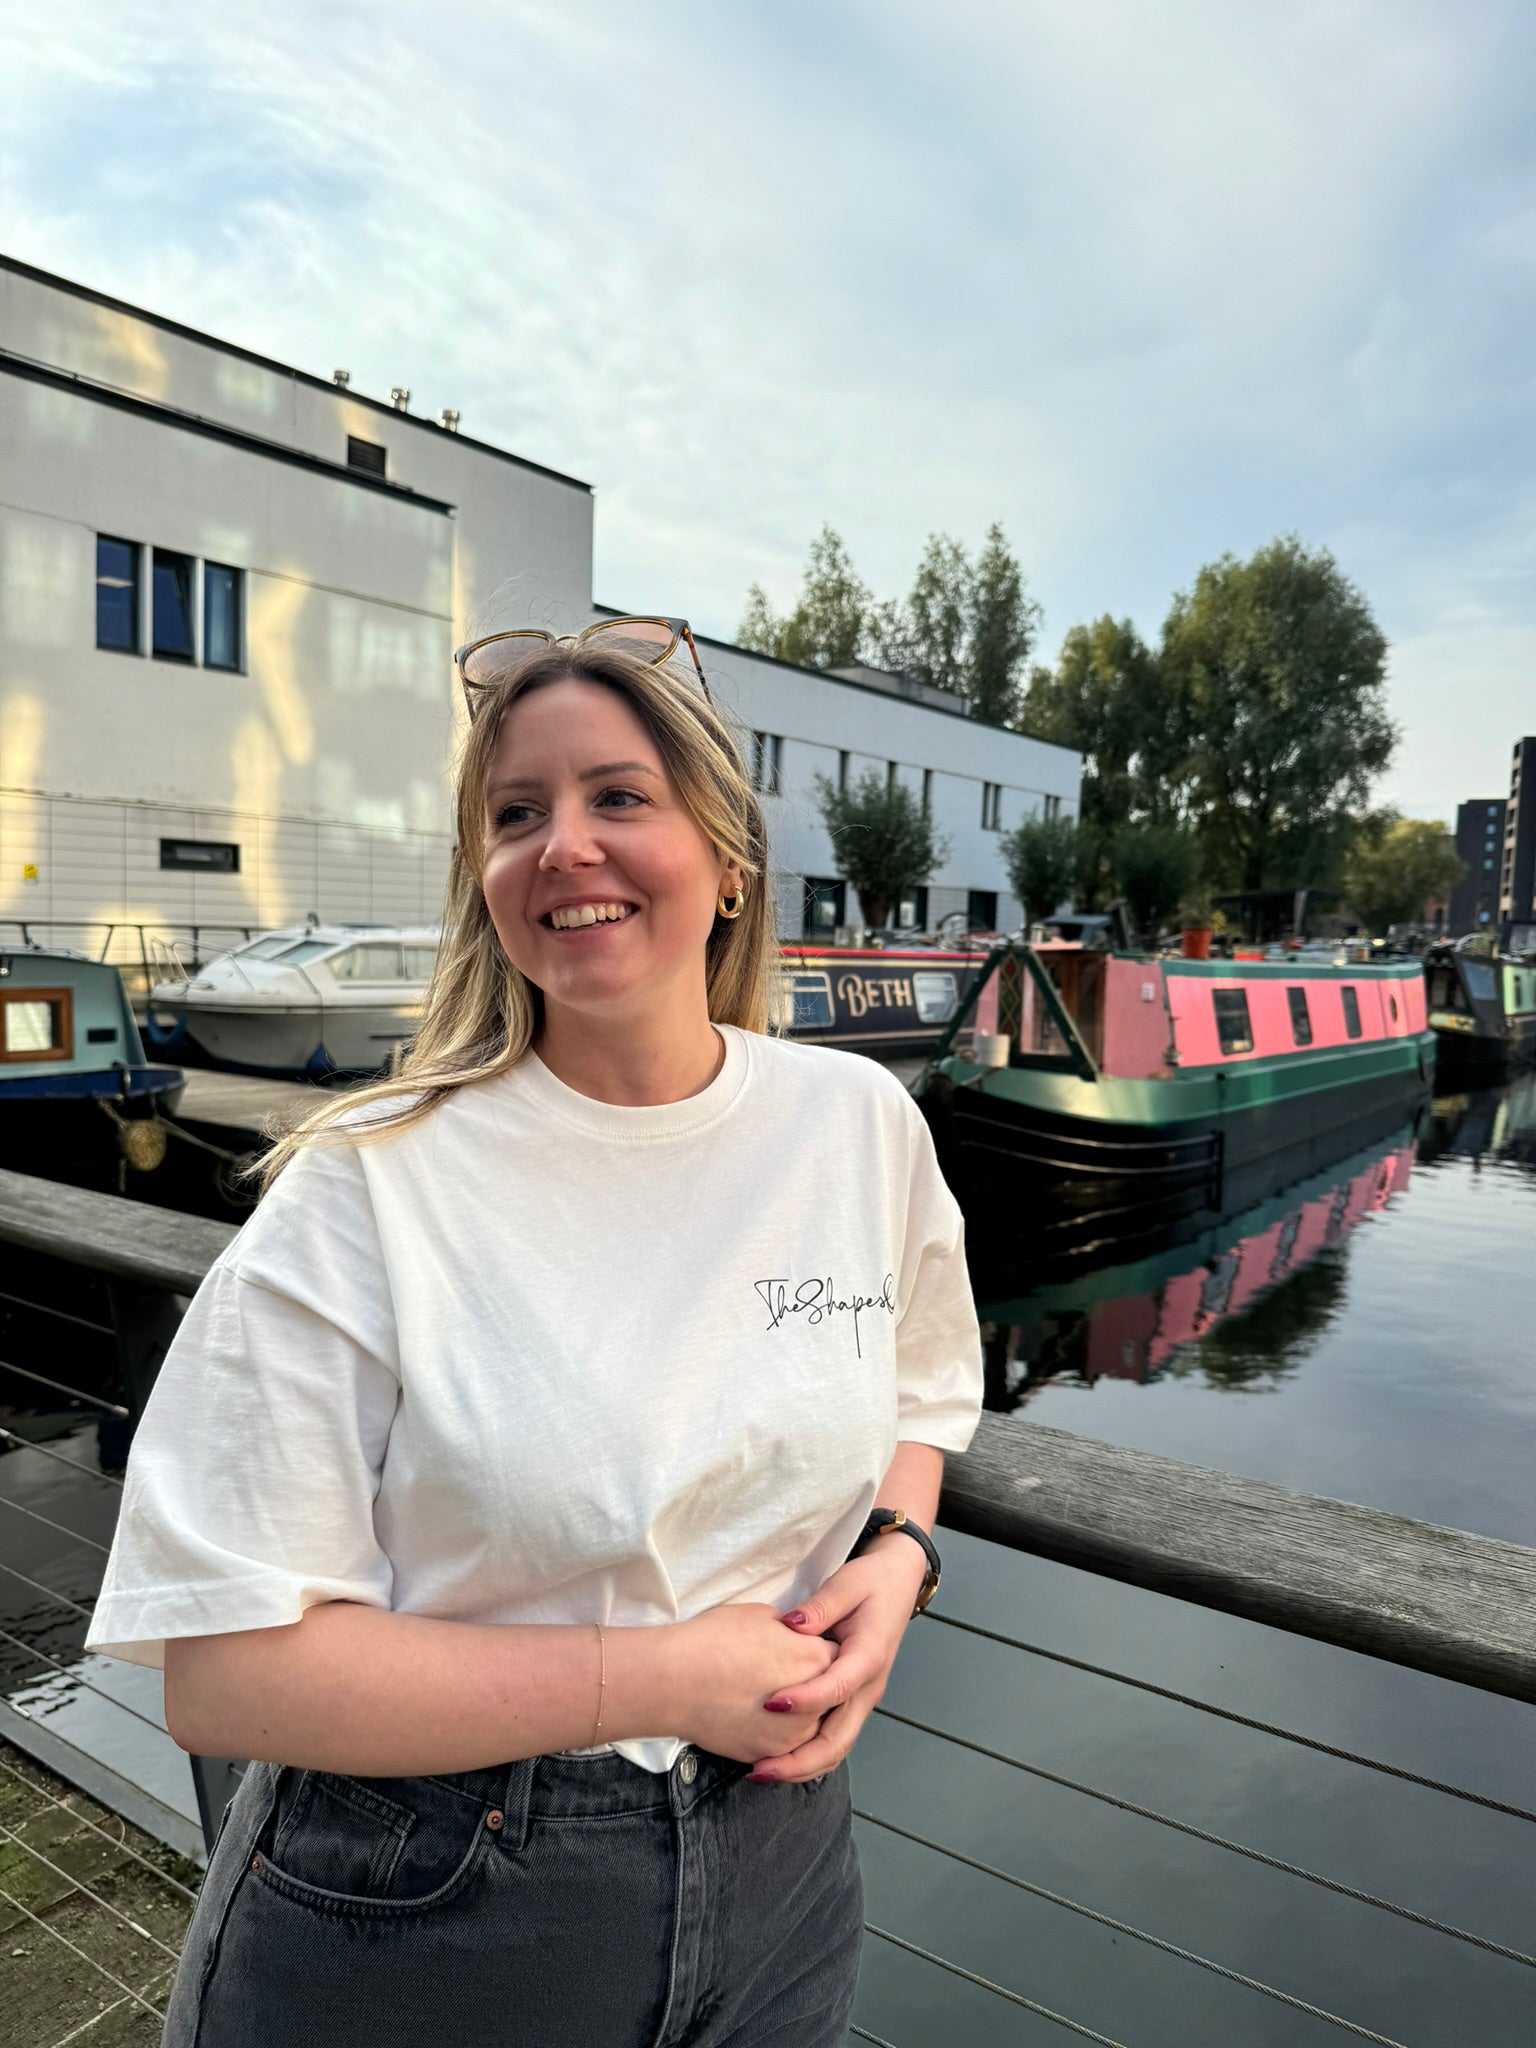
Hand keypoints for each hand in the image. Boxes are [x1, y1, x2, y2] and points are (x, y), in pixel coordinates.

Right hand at [669, 1603, 837, 1762]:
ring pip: (809, 1724)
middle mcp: (815, 1703)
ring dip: (799, 1713)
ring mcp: (793, 1735)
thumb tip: (797, 1637)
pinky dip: (776, 1733)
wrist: (675, 1681)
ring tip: (770, 1696)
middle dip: (814, 1684)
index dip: (817, 1650)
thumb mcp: (762, 1615)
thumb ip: (793, 1630)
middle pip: (828, 1694)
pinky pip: (784, 1745)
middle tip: (787, 1674)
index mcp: (816, 1659)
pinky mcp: (769, 1754)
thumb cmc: (715, 1639)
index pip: (835, 1655)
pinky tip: (755, 1715)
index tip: (803, 1648)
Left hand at [744, 1540, 928, 1784]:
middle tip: (758, 1768)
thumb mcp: (846, 1584)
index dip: (804, 1700)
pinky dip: (808, 1755)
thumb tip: (791, 1625)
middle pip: (838, 1740)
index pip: (836, 1689)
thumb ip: (820, 1607)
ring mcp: (863, 1698)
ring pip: (837, 1748)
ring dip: (802, 1766)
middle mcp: (869, 1687)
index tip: (769, 1704)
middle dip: (799, 1761)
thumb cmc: (871, 1581)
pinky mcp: (853, 1700)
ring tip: (761, 1771)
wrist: (898, 1582)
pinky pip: (833, 1738)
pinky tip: (778, 1757)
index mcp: (868, 1658)